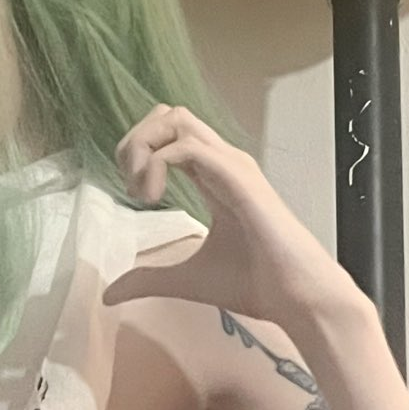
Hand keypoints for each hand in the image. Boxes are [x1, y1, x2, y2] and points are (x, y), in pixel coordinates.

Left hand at [102, 106, 359, 328]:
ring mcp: (231, 165)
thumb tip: (111, 293)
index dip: (140, 152)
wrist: (297, 295)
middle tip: (132, 185)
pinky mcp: (236, 175)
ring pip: (176, 118)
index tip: (136, 195)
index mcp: (215, 177)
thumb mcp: (186, 280)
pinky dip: (157, 164)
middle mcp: (223, 162)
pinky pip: (184, 147)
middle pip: (169, 114)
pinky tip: (154, 197)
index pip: (170, 135)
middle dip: (136, 141)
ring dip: (145, 146)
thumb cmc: (257, 284)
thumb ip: (149, 279)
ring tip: (142, 190)